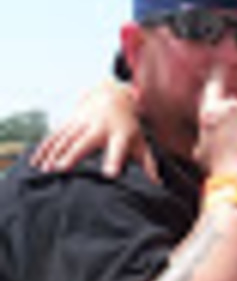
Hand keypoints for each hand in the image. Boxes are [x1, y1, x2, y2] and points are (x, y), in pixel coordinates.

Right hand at [31, 80, 158, 181]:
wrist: (113, 95)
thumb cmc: (129, 126)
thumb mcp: (141, 142)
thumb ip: (147, 163)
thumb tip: (157, 184)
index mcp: (120, 135)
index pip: (118, 149)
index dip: (114, 161)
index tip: (110, 175)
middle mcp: (100, 127)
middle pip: (85, 142)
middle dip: (73, 154)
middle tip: (61, 169)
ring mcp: (83, 123)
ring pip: (66, 138)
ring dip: (54, 153)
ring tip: (45, 170)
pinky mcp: (70, 121)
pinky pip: (55, 135)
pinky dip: (44, 147)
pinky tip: (35, 161)